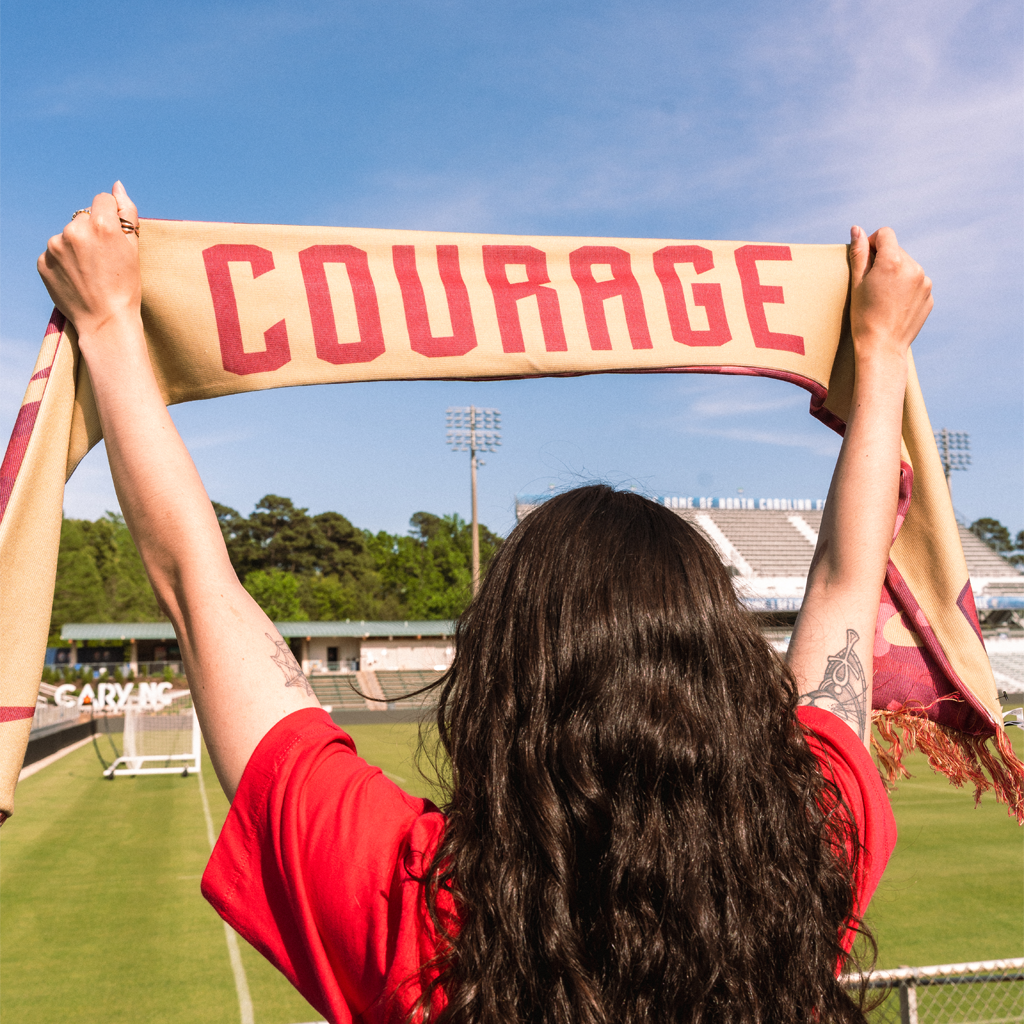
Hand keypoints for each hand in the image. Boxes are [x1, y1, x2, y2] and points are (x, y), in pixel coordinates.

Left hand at [37, 182, 141, 341]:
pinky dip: (64, 262)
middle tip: (103, 261)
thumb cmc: (126, 286)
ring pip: (67, 236)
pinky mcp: (43, 261)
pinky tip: (77, 278)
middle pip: (83, 218)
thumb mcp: (134, 248)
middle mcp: (75, 230)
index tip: (114, 238)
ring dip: (76, 247)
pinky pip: (54, 253)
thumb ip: (126, 212)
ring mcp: (55, 246)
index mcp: (101, 224)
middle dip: (92, 232)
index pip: (102, 201)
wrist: (106, 321)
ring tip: (89, 272)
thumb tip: (117, 185)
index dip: (111, 217)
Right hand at [848, 225, 932, 362]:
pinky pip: (916, 283)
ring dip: (896, 274)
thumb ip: (859, 253)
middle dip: (884, 261)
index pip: (886, 234)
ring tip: (883, 297)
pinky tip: (894, 306)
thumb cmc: (863, 316)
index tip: (865, 260)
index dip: (872, 243)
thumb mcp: (856, 283)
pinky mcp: (929, 296)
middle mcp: (913, 267)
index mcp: (893, 261)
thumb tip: (857, 229)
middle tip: (871, 285)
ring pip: (907, 267)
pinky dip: (905, 288)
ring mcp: (925, 282)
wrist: (882, 347)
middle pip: (897, 250)